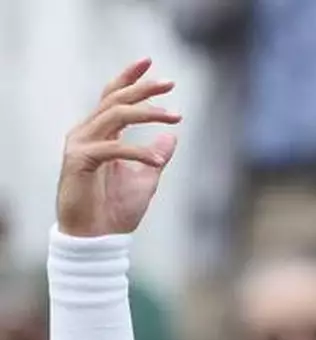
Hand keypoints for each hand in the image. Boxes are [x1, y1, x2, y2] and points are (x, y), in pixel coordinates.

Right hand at [56, 59, 180, 236]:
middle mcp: (86, 134)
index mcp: (100, 134)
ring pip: (114, 115)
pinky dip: (138, 151)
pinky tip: (158, 160)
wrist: (97, 239)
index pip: (112, 96)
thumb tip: (171, 138)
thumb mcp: (146, 179)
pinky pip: (113, 148)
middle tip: (170, 83)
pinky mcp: (79, 161)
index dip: (129, 77)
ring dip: (147, 113)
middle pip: (114, 99)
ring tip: (174, 119)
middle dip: (143, 88)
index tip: (149, 62)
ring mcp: (80, 145)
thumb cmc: (116, 211)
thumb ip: (156, 156)